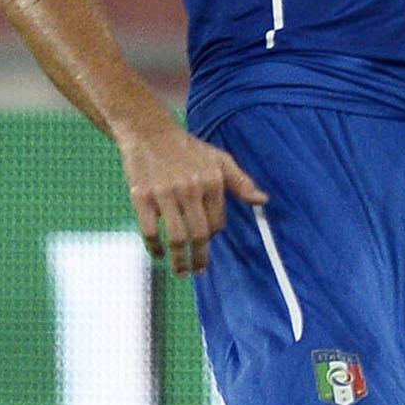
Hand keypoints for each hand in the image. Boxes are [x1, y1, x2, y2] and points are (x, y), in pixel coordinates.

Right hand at [119, 121, 267, 276]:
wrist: (149, 132)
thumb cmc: (187, 149)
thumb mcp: (219, 160)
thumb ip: (241, 182)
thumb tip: (263, 200)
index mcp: (211, 181)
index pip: (217, 222)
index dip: (212, 236)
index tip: (205, 243)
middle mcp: (190, 188)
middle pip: (199, 234)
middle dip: (200, 258)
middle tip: (198, 271)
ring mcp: (165, 193)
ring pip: (176, 237)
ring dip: (180, 260)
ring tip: (181, 271)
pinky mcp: (141, 196)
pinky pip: (150, 230)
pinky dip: (155, 248)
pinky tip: (158, 255)